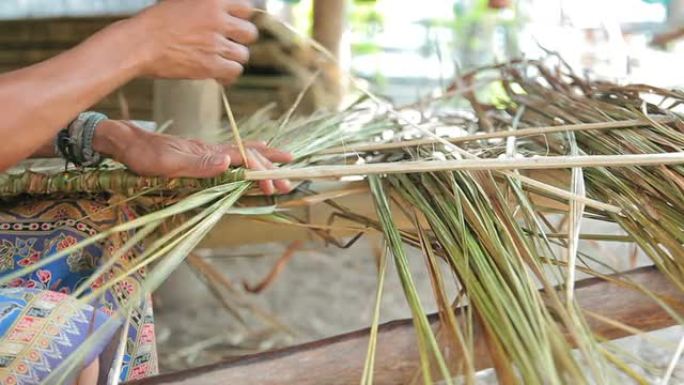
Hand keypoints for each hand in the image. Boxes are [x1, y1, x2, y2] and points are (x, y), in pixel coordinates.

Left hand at [94, 120, 293, 194]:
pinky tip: (253, 152)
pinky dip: (249, 152)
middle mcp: (212, 149)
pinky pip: (232, 152)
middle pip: (248, 154)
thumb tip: (229, 162)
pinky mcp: (200, 154)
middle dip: (270, 166)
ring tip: (284, 160)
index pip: (243, 160)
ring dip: (264, 158)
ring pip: (243, 151)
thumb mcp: (168, 164)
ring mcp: (207, 151)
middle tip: (290, 179)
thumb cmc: (143, 155)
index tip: (275, 185)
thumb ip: (199, 164)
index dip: (261, 172)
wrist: (125, 141)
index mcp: (208, 152)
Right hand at [131, 0, 257, 83]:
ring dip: (233, 59)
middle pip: (250, 33)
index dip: (241, 19)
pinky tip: (218, 74)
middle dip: (241, 40)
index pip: (246, 9)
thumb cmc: (156, 22)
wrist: (139, 43)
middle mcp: (218, 20)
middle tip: (228, 44)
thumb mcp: (184, 2)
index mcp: (212, 0)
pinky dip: (228, 75)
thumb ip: (206, 7)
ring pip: (243, 55)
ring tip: (219, 60)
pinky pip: (234, 72)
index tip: (234, 25)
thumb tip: (222, 12)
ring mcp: (216, 43)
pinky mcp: (210, 65)